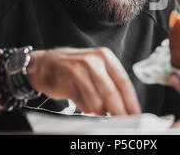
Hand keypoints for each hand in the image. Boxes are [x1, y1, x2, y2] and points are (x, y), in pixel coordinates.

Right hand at [26, 47, 140, 115]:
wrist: (44, 64)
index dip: (130, 101)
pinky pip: (83, 105)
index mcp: (105, 56)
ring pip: (97, 103)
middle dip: (119, 111)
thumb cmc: (74, 67)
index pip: (123, 82)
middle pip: (111, 93)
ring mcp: (79, 70)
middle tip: (122, 121)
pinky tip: (81, 100)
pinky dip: (85, 108)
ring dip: (98, 110)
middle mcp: (93, 61)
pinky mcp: (67, 81)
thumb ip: (110, 82)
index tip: (135, 114)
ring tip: (93, 104)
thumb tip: (126, 105)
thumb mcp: (96, 67)